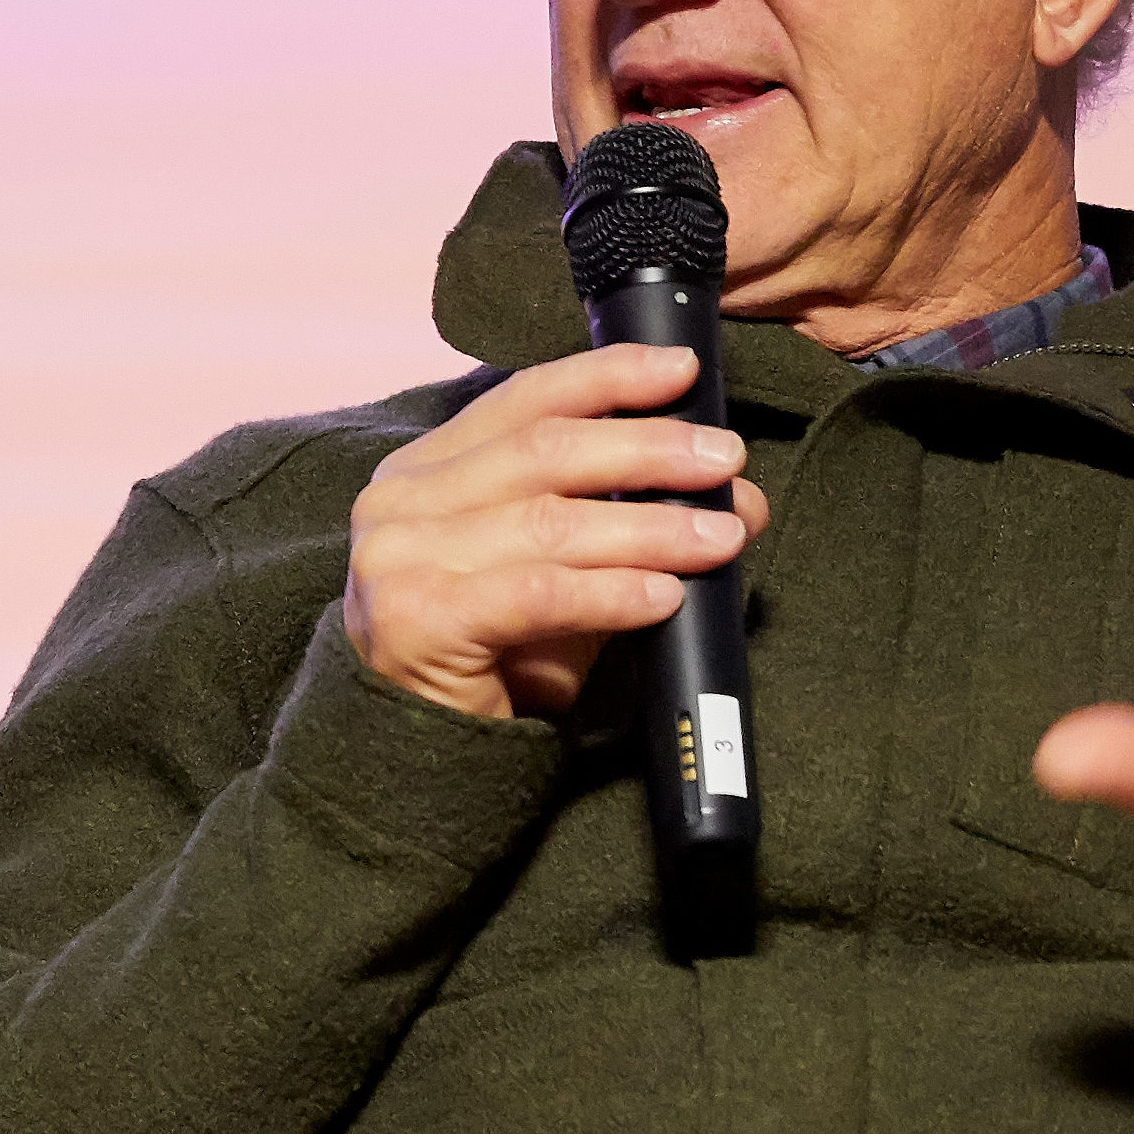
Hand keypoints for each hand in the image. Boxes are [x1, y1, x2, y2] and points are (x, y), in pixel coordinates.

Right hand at [335, 343, 774, 723]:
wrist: (427, 761)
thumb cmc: (497, 660)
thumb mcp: (567, 575)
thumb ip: (628, 524)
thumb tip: (736, 494)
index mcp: (425, 471)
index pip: (523, 401)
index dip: (608, 378)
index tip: (684, 373)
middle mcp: (399, 501)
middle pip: (542, 450)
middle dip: (648, 449)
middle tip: (724, 460)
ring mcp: (397, 557)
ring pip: (548, 521)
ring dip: (649, 527)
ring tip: (719, 537)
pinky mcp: (414, 619)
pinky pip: (536, 593)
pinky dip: (610, 592)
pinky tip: (664, 595)